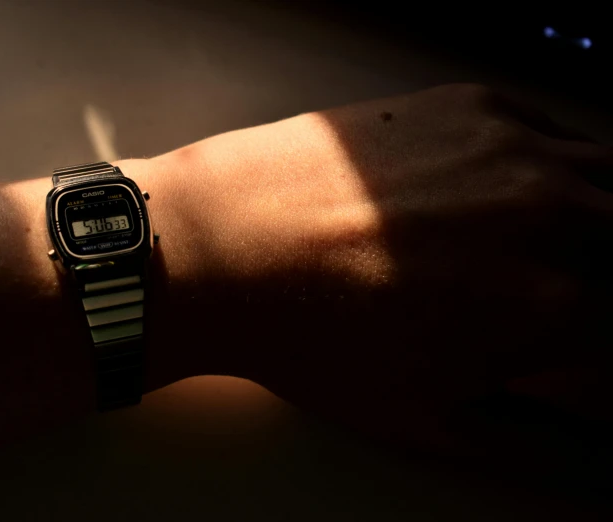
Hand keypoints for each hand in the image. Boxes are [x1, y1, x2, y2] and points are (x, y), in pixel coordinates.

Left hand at [151, 84, 612, 451]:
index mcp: (552, 307)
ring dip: (599, 222)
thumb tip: (591, 466)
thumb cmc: (310, 336)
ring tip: (547, 251)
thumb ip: (536, 445)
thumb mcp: (425, 420)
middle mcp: (550, 215)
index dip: (605, 365)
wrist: (226, 246)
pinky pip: (555, 133)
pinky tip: (508, 195)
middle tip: (564, 303)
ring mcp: (513, 149)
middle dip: (606, 285)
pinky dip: (555, 168)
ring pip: (611, 180)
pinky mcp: (473, 105)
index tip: (582, 365)